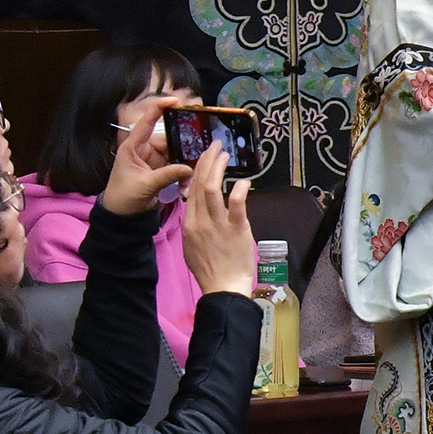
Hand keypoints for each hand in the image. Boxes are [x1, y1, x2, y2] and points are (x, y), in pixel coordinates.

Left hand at [100, 91, 198, 216]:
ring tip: (192, 176)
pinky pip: (179, 167)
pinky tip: (186, 187)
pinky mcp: (163, 171)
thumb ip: (167, 174)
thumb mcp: (144, 185)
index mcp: (134, 147)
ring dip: (186, 165)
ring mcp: (155, 160)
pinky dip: (184, 176)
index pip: (147, 121)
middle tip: (201, 150)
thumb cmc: (123, 197)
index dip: (160, 108)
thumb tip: (190, 168)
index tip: (176, 101)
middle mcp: (146, 150)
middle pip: (170, 139)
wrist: (121, 217)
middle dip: (185, 146)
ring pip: (178, 154)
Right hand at [178, 145, 256, 297]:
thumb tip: (199, 209)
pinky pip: (237, 205)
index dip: (197, 170)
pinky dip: (240, 190)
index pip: (191, 190)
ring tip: (225, 154)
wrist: (222, 287)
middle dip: (207, 162)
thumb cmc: (209, 268)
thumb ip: (195, 225)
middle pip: (199, 184)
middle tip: (215, 146)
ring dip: (218, 168)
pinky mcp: (237, 230)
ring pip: (213, 189)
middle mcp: (200, 221)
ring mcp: (217, 225)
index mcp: (189, 224)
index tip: (204, 156)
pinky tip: (244, 181)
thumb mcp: (192, 245)